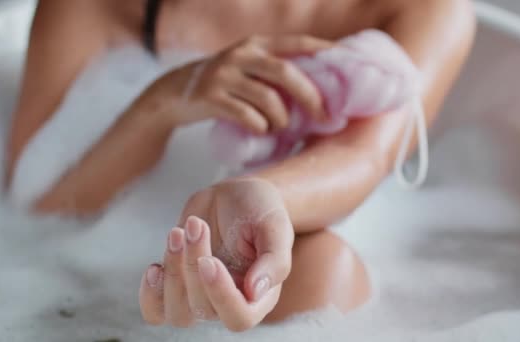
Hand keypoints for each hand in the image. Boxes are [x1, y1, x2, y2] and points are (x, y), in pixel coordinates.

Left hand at [139, 178, 293, 330]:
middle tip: (197, 225)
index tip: (210, 260)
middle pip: (203, 310)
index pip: (239, 318)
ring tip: (178, 233)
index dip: (220, 295)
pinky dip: (150, 294)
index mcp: (259, 296)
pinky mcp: (177, 284)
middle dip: (193, 266)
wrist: (234, 195)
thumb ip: (274, 260)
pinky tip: (155, 266)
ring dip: (173, 272)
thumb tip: (256, 291)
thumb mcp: (275, 226)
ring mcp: (199, 295)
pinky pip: (156, 311)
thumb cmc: (259, 210)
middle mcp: (228, 302)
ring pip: (177, 312)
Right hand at [142, 35, 330, 132]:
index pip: (295, 43)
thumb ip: (273, 69)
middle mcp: (241, 55)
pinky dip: (260, 126)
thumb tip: (317, 88)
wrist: (174, 93)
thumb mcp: (246, 65)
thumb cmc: (222, 83)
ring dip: (281, 118)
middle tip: (324, 115)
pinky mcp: (210, 97)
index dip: (322, 51)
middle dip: (310, 96)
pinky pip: (247, 116)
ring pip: (268, 99)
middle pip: (285, 72)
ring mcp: (224, 75)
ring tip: (280, 126)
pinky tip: (261, 129)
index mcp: (255, 44)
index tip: (345, 62)